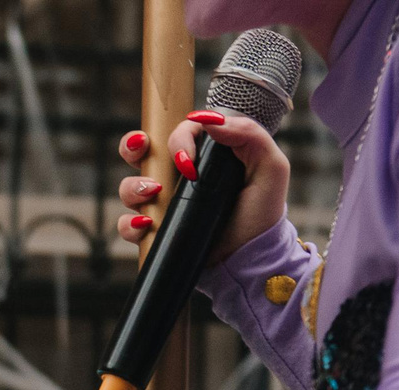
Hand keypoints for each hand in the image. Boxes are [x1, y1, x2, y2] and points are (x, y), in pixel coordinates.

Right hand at [118, 110, 290, 264]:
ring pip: (130, 186)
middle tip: (141, 148)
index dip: (178, 138)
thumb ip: (248, 134)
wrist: (250, 259)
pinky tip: (145, 225)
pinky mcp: (156, 231)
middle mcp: (180, 176)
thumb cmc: (262, 214)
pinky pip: (128, 225)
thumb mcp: (270, 167)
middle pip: (142, 150)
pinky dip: (130, 224)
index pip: (180, 131)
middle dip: (132, 144)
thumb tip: (210, 119)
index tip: (189, 161)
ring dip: (133, 186)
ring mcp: (165, 204)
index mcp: (206, 155)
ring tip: (152, 193)